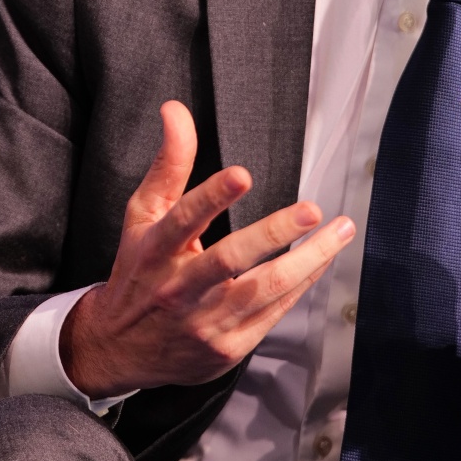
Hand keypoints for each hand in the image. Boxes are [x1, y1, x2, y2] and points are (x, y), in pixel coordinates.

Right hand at [61, 100, 354, 397]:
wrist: (121, 349)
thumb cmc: (139, 272)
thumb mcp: (143, 216)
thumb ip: (168, 163)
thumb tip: (175, 111)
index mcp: (155, 251)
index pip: (183, 219)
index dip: (212, 196)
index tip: (242, 175)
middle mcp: (179, 288)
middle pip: (229, 260)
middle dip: (274, 234)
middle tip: (312, 210)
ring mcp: (204, 321)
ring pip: (262, 290)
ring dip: (308, 260)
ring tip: (339, 231)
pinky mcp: (227, 346)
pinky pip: (273, 312)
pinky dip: (302, 284)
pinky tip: (322, 260)